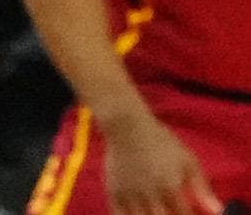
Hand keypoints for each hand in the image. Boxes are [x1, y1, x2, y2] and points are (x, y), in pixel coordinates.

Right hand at [102, 107, 220, 214]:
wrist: (126, 126)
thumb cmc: (161, 141)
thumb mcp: (187, 160)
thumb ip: (202, 188)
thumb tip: (218, 211)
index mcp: (169, 187)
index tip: (188, 212)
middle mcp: (149, 194)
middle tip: (173, 211)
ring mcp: (129, 194)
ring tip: (157, 211)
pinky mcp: (113, 192)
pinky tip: (139, 214)